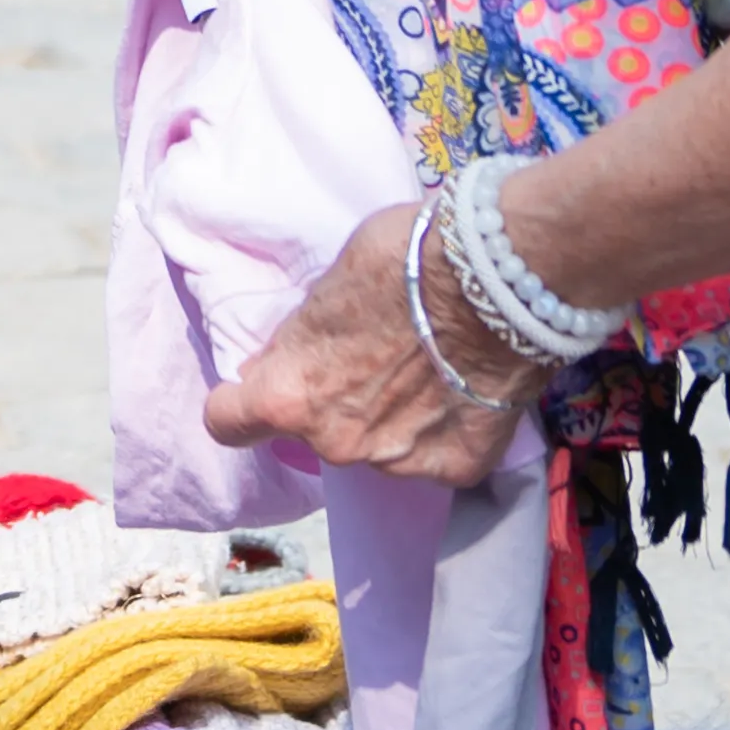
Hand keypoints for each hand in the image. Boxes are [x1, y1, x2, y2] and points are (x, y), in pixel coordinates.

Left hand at [204, 200, 545, 487]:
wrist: (502, 279)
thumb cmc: (405, 261)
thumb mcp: (327, 288)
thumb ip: (300, 338)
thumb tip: (282, 359)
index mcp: (289, 395)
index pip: (227, 423)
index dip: (239, 402)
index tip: (257, 385)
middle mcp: (337, 443)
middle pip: (314, 430)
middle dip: (330, 400)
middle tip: (370, 358)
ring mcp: (399, 463)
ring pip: (376, 445)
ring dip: (387, 418)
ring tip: (425, 370)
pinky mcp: (457, 468)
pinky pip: (433, 455)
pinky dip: (441, 430)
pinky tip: (460, 391)